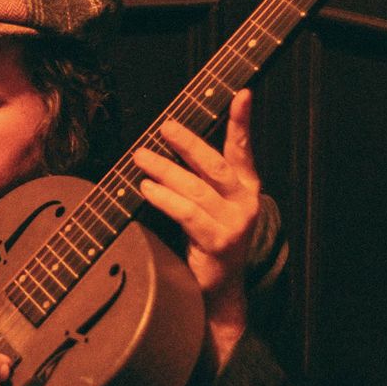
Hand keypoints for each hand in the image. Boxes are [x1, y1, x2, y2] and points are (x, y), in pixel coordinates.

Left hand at [132, 89, 261, 367]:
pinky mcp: (219, 243)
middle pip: (215, 164)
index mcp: (246, 188)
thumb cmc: (206, 240)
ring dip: (165, 170)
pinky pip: (188, 214)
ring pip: (196, 188)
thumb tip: (161, 146)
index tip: (240, 93)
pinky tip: (147, 188)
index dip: (241, 121)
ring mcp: (235, 224)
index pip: (243, 149)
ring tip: (141, 158)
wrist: (216, 292)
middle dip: (187, 143)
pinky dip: (165, 198)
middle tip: (164, 127)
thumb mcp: (206, 205)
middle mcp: (246, 203)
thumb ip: (197, 178)